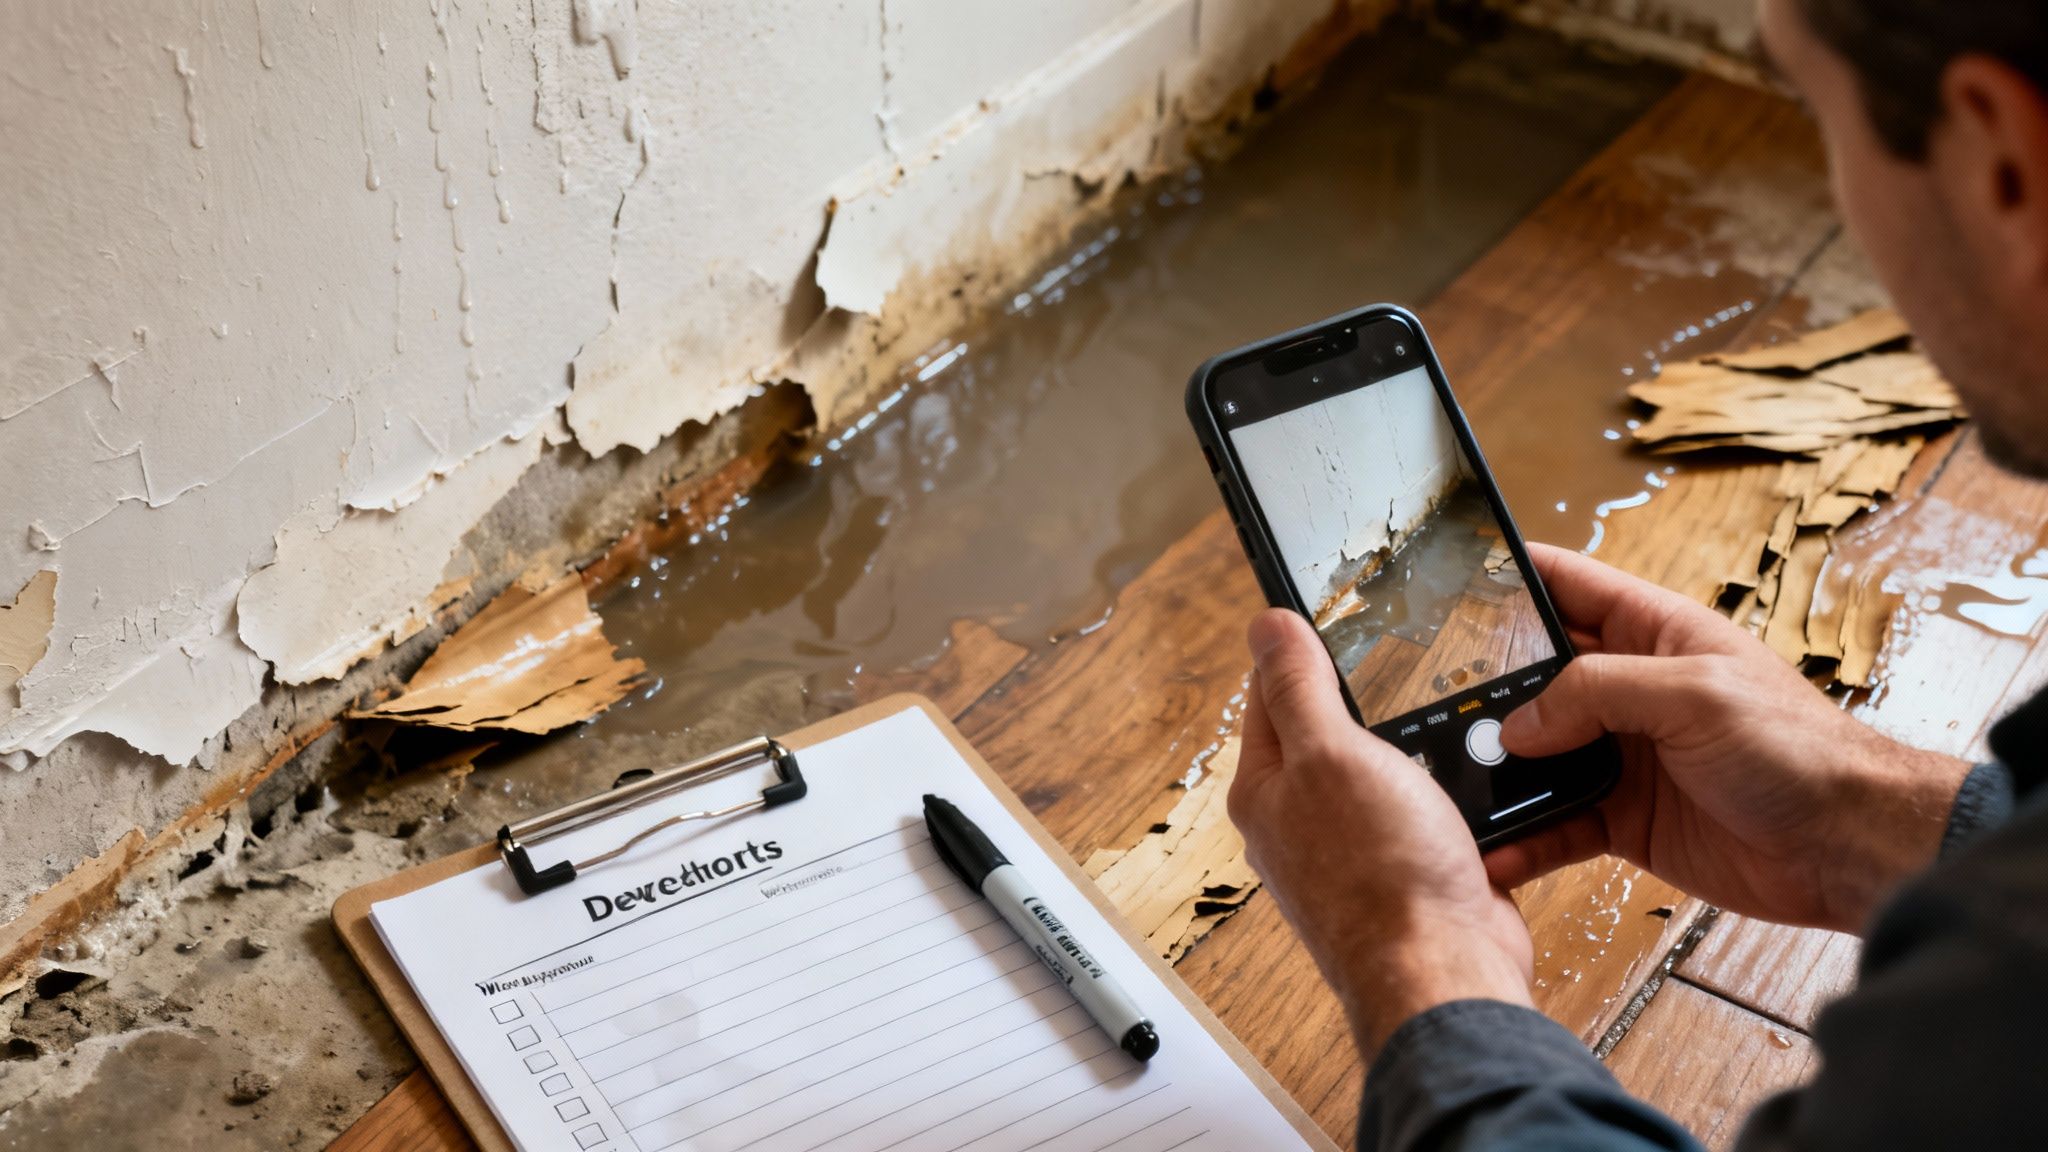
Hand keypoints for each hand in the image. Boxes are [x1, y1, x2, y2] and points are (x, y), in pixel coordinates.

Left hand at [1231, 609, 1533, 1061]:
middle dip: (1359, 701)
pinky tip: (1462, 780)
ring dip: (1407, 749)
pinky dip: (1439, 793)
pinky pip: (1417, 816)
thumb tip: (1265, 625)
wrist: (1444, 967)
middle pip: (1324, 736)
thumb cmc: (1380, 873)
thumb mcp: (1332, 754)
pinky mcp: (1402, 875)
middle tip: (1393, 662)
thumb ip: (1299, 688)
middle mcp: (1298, 824)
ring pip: (1377, 775)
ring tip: (1436, 721)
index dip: (1297, 651)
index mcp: (1265, 791)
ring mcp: (1350, 853)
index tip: (1326, 617)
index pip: (1269, 697)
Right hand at [1490, 543, 1971, 932]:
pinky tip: (1494, 849)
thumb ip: (1598, 693)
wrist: (1846, 846)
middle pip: (1538, 678)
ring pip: (1539, 755)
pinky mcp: (1625, 819)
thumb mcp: (1694, 695)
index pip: (1570, 587)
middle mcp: (1632, 691)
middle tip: (1435, 710)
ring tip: (1450, 783)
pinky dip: (1525, 837)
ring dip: (1500, 771)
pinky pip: (1559, 823)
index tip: (1457, 573)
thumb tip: (1521, 723)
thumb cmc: (1799, 750)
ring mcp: (1625, 756)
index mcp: (1655, 635)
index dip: (1515, 575)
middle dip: (1488, 691)